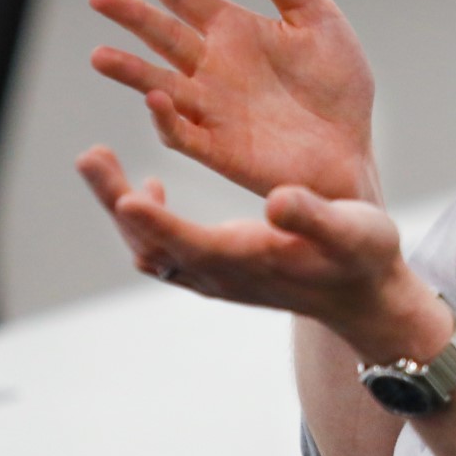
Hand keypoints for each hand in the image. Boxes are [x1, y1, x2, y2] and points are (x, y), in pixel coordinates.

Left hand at [74, 146, 445, 361]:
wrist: (365, 299)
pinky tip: (148, 189)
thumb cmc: (363, 257)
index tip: (124, 195)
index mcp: (249, 260)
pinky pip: (161, 253)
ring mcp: (213, 276)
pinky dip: (142, 221)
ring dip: (119, 208)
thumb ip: (312, 216)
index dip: (155, 222)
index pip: (188, 244)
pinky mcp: (215, 270)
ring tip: (99, 160)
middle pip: (148, 246)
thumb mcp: (352, 230)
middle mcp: (220, 273)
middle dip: (114, 201)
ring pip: (147, 250)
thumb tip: (275, 202)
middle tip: (90, 155)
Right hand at [89, 0, 379, 203]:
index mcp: (233, 31)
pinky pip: (182, 133)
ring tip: (100, 55)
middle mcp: (213, 67)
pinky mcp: (218, 148)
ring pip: (159, 85)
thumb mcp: (316, 17)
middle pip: (162, 35)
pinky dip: (165, 118)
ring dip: (131, 71)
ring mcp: (212, 108)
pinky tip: (157, 97)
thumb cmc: (337, 87)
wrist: (352, 151)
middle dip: (130, 16)